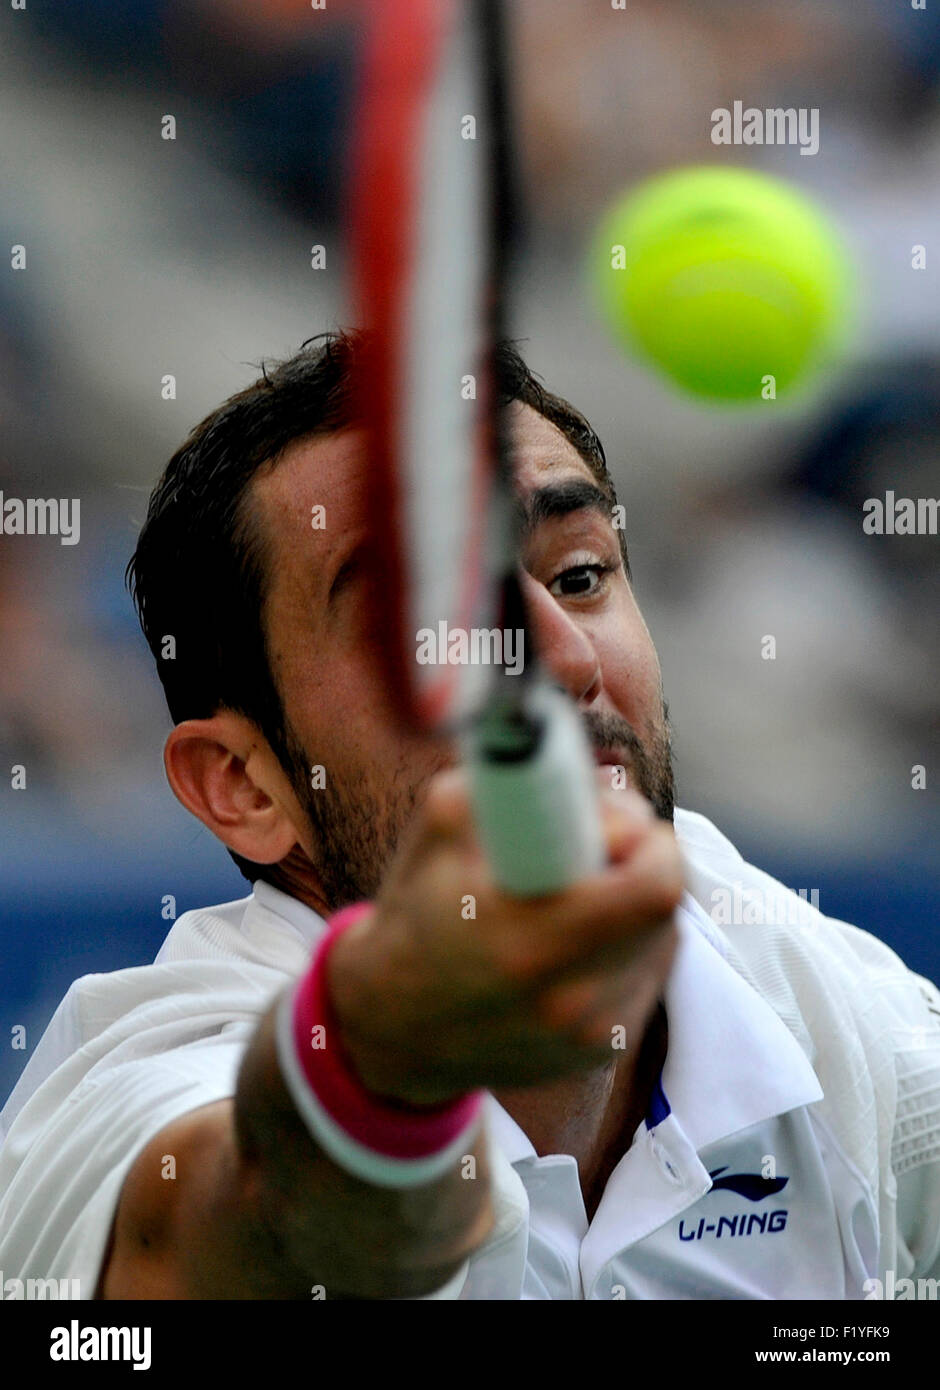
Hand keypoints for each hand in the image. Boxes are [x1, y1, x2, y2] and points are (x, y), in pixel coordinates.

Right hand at [327, 768, 681, 1104]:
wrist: (393, 1028)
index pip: (654, 882)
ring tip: (579, 894)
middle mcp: (572, 1000)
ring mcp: (593, 1036)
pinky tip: (577, 938)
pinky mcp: (605, 1053)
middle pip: (668, 904)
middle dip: (642, 859)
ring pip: (665, 937)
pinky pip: (648, 973)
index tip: (606, 822)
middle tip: (598, 847)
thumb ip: (506, 781)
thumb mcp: (438, 827)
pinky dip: (627, 943)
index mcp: (529, 942)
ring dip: (636, 903)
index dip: (640, 836)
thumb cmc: (416, 916)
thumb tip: (564, 752)